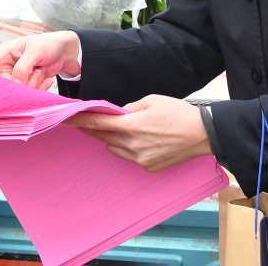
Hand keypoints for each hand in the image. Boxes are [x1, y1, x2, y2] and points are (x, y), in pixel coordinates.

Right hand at [0, 31, 80, 90]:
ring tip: (41, 69)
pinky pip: (28, 95)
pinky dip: (40, 88)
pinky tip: (47, 78)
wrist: (64, 52)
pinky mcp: (25, 87)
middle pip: (2, 85)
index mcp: (3, 53)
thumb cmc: (47, 44)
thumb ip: (23, 67)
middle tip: (36, 70)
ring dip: (33, 83)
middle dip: (21, 82)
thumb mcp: (35, 51)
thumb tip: (15, 84)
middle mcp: (6, 67)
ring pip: (17, 92)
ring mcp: (15, 78)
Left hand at [64, 95, 210, 171]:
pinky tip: (142, 139)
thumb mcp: (151, 100)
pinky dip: (128, 147)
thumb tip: (116, 114)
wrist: (202, 134)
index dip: (78, 121)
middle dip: (95, 129)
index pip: (96, 124)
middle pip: (103, 138)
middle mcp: (132, 146)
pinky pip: (129, 156)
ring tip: (125, 128)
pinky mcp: (148, 167)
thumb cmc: (178, 113)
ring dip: (113, 139)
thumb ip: (128, 108)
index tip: (64, 119)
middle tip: (87, 121)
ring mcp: (140, 159)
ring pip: (115, 148)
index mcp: (131, 126)